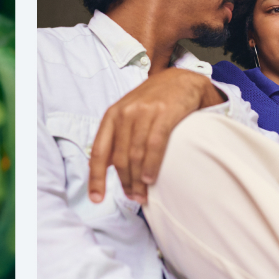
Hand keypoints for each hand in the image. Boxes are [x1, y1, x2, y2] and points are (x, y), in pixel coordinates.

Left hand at [87, 69, 220, 204]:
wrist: (182, 80)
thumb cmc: (154, 101)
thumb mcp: (129, 114)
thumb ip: (116, 137)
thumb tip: (103, 166)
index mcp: (112, 116)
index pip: (99, 152)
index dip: (96, 178)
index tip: (96, 198)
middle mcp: (125, 113)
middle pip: (119, 158)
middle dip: (125, 183)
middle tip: (133, 198)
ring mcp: (144, 112)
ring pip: (136, 155)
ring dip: (138, 180)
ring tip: (142, 195)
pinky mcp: (165, 113)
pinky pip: (155, 145)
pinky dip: (151, 166)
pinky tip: (150, 179)